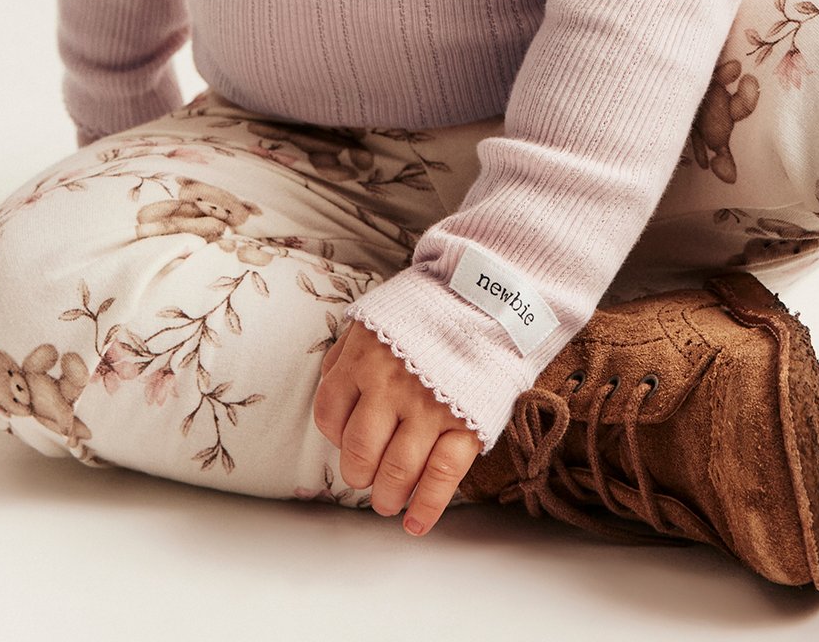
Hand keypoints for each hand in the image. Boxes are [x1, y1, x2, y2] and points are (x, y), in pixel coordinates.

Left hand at [312, 317, 482, 534]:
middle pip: (360, 451)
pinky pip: (441, 476)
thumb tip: (331, 389)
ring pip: (396, 471)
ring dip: (388, 496)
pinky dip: (427, 507)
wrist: (489, 295)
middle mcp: (390, 385)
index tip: (348, 441)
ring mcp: (428, 406)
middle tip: (368, 478)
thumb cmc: (428, 310)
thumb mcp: (376, 317)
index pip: (329, 414)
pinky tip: (416, 523)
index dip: (335, 436)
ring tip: (388, 500)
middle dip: (360, 474)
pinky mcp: (465, 421)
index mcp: (363, 357)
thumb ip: (348, 353)